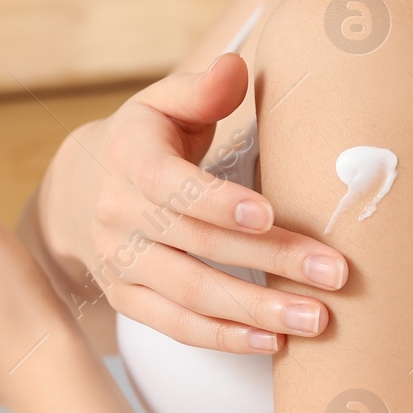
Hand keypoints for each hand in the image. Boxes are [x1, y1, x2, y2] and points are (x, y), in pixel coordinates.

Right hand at [37, 52, 347, 353]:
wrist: (77, 191)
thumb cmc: (146, 139)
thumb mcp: (164, 102)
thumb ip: (202, 89)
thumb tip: (235, 69)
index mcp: (128, 158)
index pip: (170, 184)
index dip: (217, 201)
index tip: (270, 213)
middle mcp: (117, 214)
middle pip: (198, 244)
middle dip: (270, 260)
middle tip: (334, 273)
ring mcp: (119, 262)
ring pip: (190, 294)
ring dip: (255, 310)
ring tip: (316, 319)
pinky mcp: (125, 299)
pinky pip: (175, 327)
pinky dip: (223, 339)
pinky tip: (271, 343)